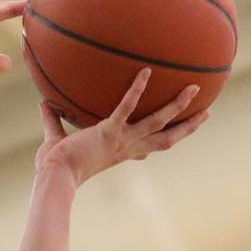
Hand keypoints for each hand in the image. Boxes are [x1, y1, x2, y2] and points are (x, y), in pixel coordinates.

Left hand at [34, 68, 210, 185]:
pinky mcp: (109, 133)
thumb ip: (52, 122)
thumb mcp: (55, 141)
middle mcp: (126, 148)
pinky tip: (145, 71)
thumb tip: (43, 103)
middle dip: (187, 127)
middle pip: (166, 139)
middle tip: (207, 113)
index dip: (163, 141)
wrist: (53, 178)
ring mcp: (121, 141)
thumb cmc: (53, 166)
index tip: (176, 135)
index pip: (146, 147)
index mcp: (119, 152)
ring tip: (194, 87)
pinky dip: (136, 90)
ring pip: (158, 123)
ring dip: (177, 106)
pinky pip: (127, 108)